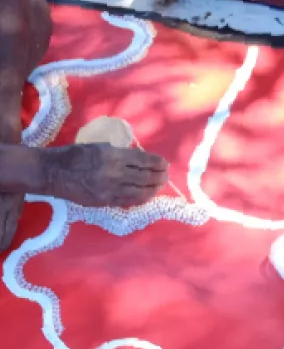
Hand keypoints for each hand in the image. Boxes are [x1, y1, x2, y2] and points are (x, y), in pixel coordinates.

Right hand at [41, 143, 168, 207]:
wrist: (53, 172)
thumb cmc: (75, 155)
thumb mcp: (100, 147)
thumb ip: (120, 153)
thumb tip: (139, 159)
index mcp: (113, 156)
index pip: (144, 161)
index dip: (158, 163)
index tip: (164, 164)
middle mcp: (114, 173)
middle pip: (145, 177)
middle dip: (159, 177)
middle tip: (166, 176)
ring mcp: (109, 189)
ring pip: (139, 191)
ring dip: (153, 189)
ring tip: (160, 186)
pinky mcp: (104, 201)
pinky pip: (127, 201)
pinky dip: (140, 199)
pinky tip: (147, 196)